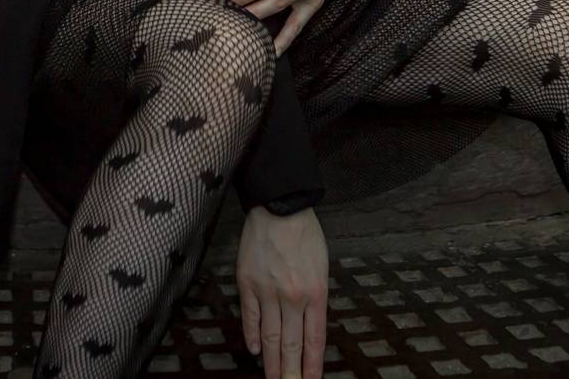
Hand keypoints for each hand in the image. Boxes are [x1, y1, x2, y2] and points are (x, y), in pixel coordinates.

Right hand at [236, 205, 328, 378]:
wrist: (279, 205)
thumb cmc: (304, 233)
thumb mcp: (321, 266)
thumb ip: (315, 296)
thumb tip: (308, 324)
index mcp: (315, 292)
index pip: (313, 339)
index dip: (311, 365)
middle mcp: (292, 297)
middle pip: (291, 344)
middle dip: (291, 372)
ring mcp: (267, 291)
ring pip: (270, 337)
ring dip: (272, 362)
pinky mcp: (247, 283)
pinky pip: (250, 317)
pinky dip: (253, 336)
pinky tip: (256, 350)